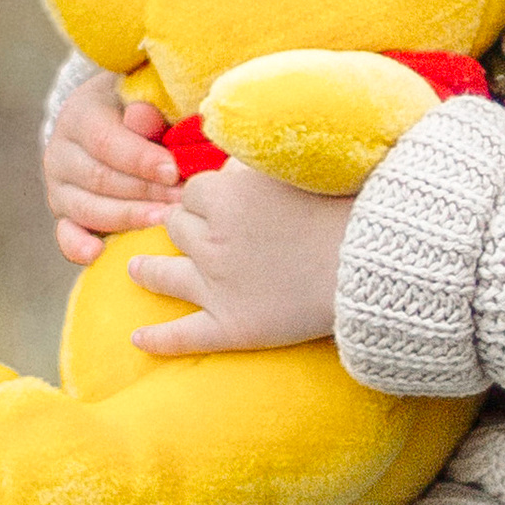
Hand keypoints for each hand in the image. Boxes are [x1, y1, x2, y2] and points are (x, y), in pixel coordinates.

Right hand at [43, 69, 177, 266]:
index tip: (174, 170)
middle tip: (181, 201)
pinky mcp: (63, 215)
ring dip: (129, 217)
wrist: (111, 121)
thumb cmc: (140, 108)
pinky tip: (96, 254)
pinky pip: (66, 234)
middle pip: (100, 178)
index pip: (106, 142)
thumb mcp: (143, 96)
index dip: (141, 159)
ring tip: (164, 221)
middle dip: (145, 191)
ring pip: (88, 208)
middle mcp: (61, 152)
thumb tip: (144, 118)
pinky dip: (78, 247)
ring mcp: (58, 187)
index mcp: (79, 116)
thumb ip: (146, 106)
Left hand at [127, 160, 353, 355]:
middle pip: (177, 227)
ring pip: (164, 273)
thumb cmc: (342, 206)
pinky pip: (184, 335)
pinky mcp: (233, 326)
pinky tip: (138, 338)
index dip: (207, 196)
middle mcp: (212, 242)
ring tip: (135, 269)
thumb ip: (252, 165)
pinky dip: (158, 339)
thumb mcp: (292, 169)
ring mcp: (217, 287)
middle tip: (197, 230)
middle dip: (185, 226)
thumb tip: (225, 165)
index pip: (193, 191)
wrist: (370, 260)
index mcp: (225, 199)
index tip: (221, 201)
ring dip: (147, 269)